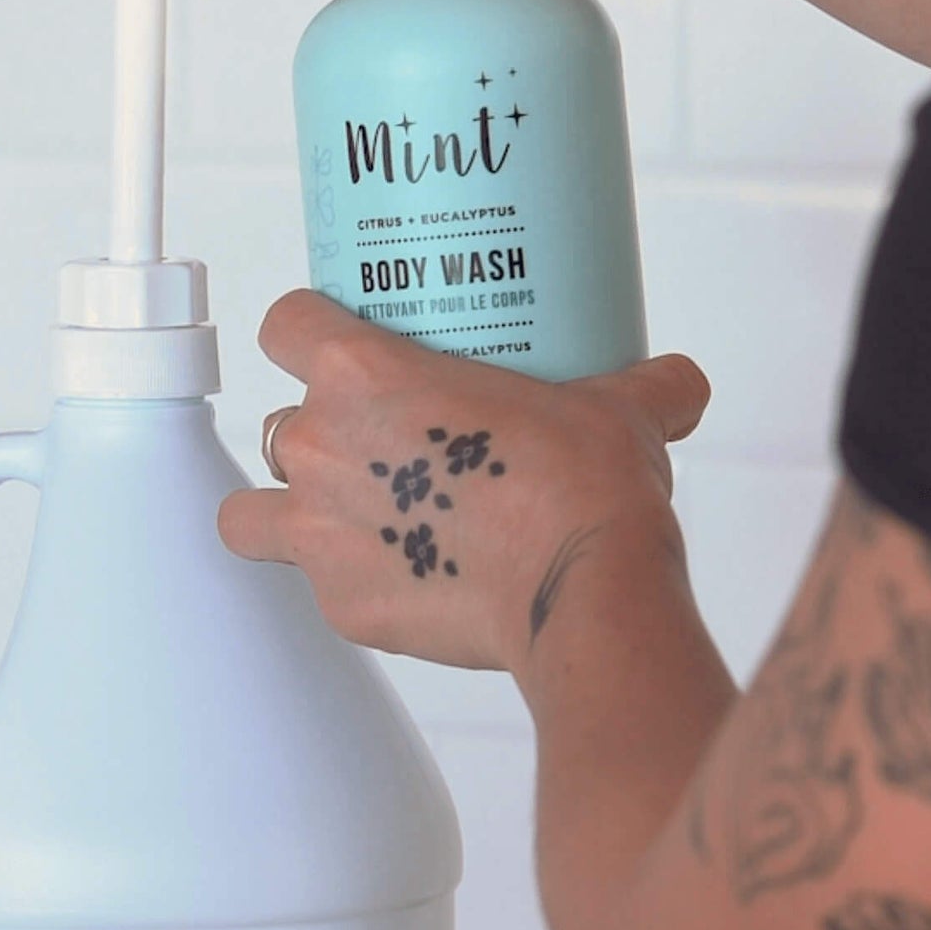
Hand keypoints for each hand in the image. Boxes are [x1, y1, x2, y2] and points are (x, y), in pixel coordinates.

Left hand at [218, 291, 709, 671]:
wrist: (584, 592)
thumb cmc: (584, 487)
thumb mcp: (619, 408)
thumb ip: (642, 385)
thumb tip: (677, 384)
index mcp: (363, 373)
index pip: (283, 324)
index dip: (304, 330)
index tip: (332, 344)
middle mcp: (322, 445)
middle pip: (280, 421)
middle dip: (323, 432)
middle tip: (384, 444)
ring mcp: (319, 532)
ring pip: (253, 510)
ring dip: (289, 509)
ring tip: (348, 517)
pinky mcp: (340, 605)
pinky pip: (313, 584)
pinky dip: (345, 580)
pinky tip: (400, 577)